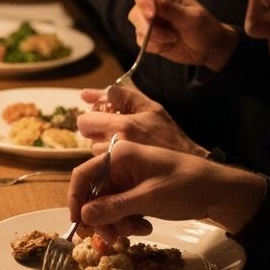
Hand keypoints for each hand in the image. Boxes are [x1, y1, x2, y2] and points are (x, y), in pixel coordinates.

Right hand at [68, 140, 266, 241]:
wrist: (220, 193)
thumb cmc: (186, 186)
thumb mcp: (150, 198)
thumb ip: (115, 207)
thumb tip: (83, 216)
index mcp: (120, 156)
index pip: (83, 175)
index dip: (76, 199)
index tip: (78, 224)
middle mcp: (120, 166)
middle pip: (94, 194)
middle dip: (101, 218)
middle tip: (113, 238)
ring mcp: (129, 180)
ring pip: (106, 206)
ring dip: (116, 223)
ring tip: (136, 231)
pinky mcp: (137, 193)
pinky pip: (121, 210)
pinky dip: (128, 222)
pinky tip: (145, 227)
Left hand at [78, 84, 206, 156]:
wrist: (185, 167)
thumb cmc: (169, 135)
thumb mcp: (149, 108)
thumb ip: (119, 96)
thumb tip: (86, 94)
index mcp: (123, 126)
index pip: (84, 121)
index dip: (91, 117)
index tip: (102, 117)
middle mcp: (115, 145)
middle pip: (87, 135)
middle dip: (97, 130)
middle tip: (115, 129)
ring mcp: (116, 163)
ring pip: (95, 149)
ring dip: (104, 144)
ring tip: (124, 143)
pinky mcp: (117, 175)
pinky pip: (103, 162)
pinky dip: (109, 158)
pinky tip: (125, 155)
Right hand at [127, 0, 239, 70]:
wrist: (210, 50)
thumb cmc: (205, 28)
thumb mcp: (193, 17)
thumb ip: (172, 9)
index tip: (151, 13)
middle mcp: (155, 7)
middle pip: (136, 10)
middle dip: (147, 24)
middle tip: (168, 34)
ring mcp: (151, 24)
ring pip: (138, 27)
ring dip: (155, 37)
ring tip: (174, 38)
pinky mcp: (150, 39)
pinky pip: (142, 42)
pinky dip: (155, 46)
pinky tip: (169, 45)